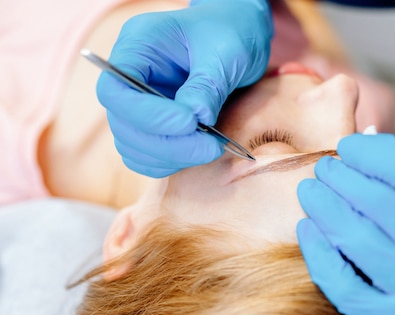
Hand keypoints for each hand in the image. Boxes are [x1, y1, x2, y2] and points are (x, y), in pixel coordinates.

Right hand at [97, 0, 272, 176]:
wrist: (240, 35)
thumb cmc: (231, 33)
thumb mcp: (225, 52)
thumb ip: (206, 85)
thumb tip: (196, 119)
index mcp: (137, 46)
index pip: (115, 90)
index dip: (147, 115)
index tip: (189, 123)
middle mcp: (130, 77)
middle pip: (123, 124)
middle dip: (167, 144)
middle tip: (210, 146)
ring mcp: (139, 104)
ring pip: (133, 146)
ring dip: (170, 157)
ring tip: (211, 148)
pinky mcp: (154, 126)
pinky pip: (147, 156)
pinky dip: (170, 163)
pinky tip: (199, 153)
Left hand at [297, 133, 394, 314]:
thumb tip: (366, 142)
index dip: (368, 152)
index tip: (347, 148)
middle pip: (379, 203)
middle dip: (340, 178)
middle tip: (324, 169)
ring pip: (357, 241)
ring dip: (324, 208)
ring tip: (310, 192)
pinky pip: (343, 285)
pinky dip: (318, 253)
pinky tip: (309, 231)